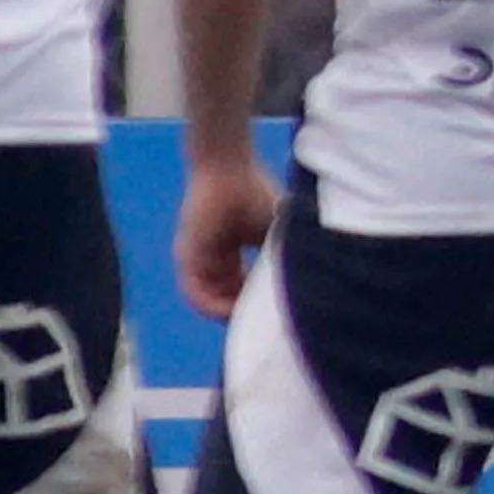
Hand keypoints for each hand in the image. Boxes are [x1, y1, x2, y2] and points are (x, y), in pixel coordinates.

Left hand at [176, 150, 279, 319]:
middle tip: (265, 325)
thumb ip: (285, 260)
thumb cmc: (256, 193)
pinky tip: (232, 311)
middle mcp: (214, 261)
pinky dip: (213, 307)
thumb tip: (306, 293)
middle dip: (246, 314)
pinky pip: (195, 294)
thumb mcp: (278, 234)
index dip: (259, 304)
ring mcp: (199, 261)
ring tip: (251, 322)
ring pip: (211, 302)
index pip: (244, 291)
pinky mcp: (187, 258)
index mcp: (234, 253)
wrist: (229, 168)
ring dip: (231, 314)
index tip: (278, 313)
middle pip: (228, 300)